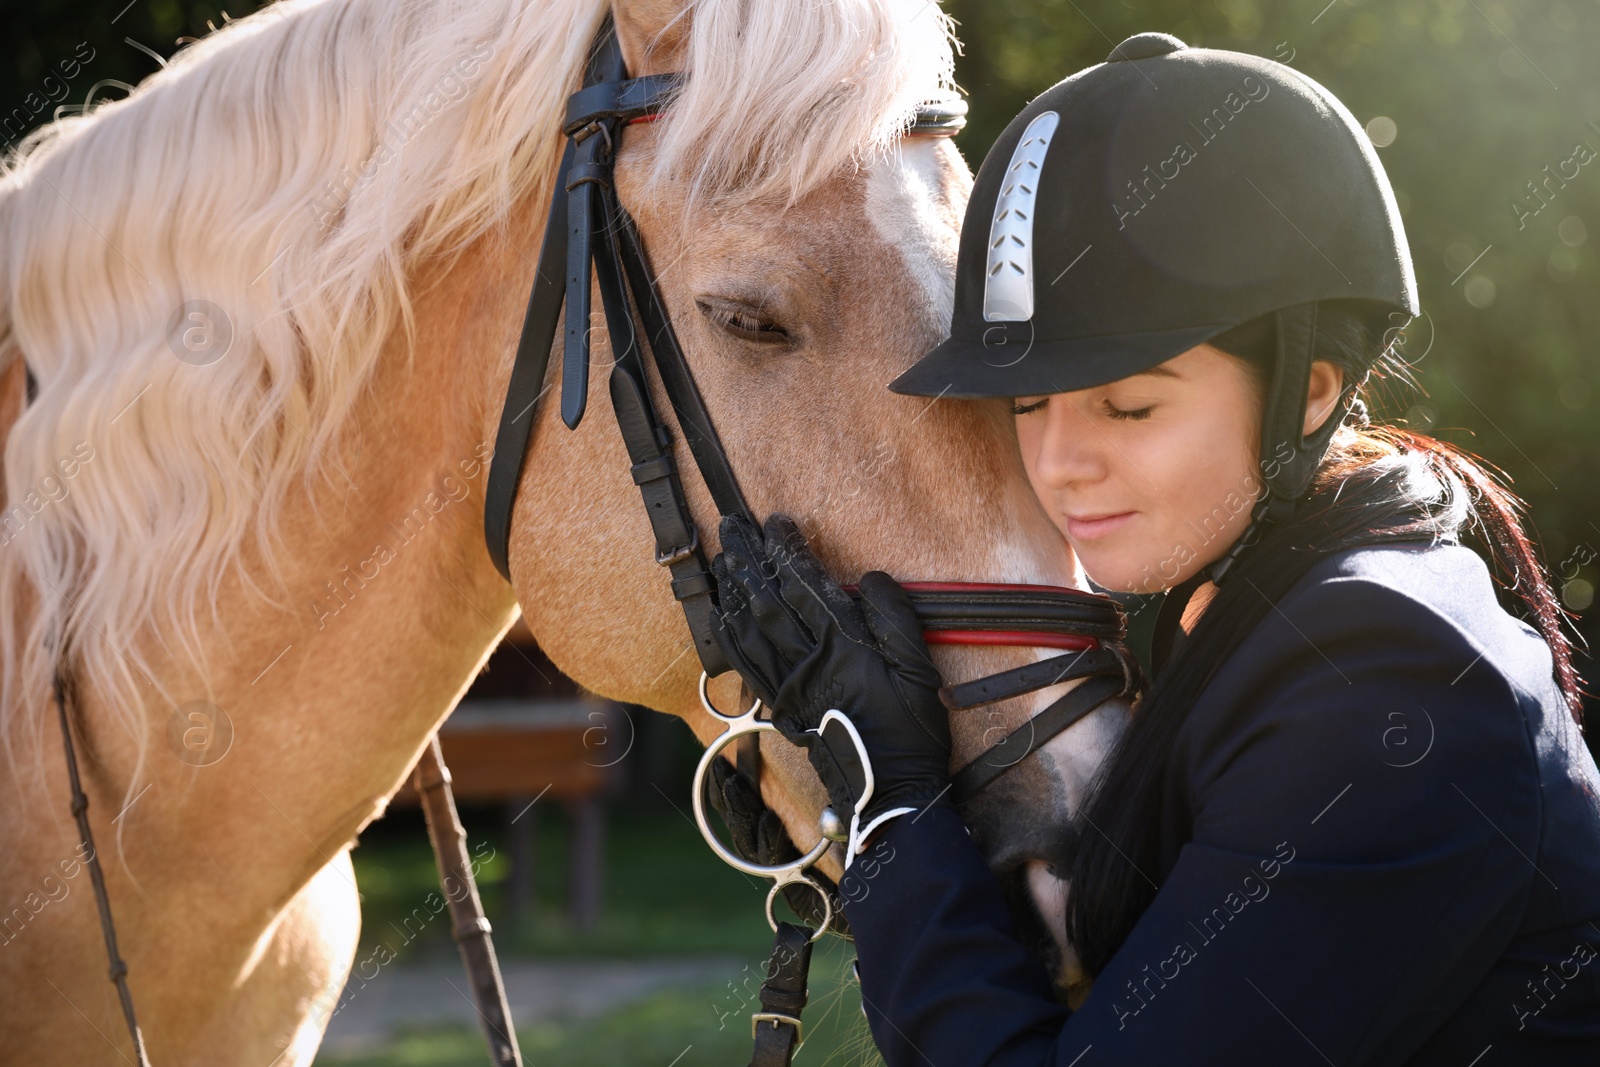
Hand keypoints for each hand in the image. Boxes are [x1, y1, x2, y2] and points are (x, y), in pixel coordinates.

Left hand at [710, 513, 952, 865]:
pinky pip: (746, 665)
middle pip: (768, 600)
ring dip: (732, 590)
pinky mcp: (780, 706)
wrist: (889, 792)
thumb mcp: (920, 669)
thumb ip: (895, 619)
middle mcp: (808, 662)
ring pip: (750, 628)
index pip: (806, 587)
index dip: (789, 552)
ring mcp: (788, 685)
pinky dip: (729, 636)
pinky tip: (722, 616)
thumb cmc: (911, 730)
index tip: (778, 523)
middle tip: (732, 525)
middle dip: (748, 559)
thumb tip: (870, 579)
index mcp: (843, 647)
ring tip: (722, 558)